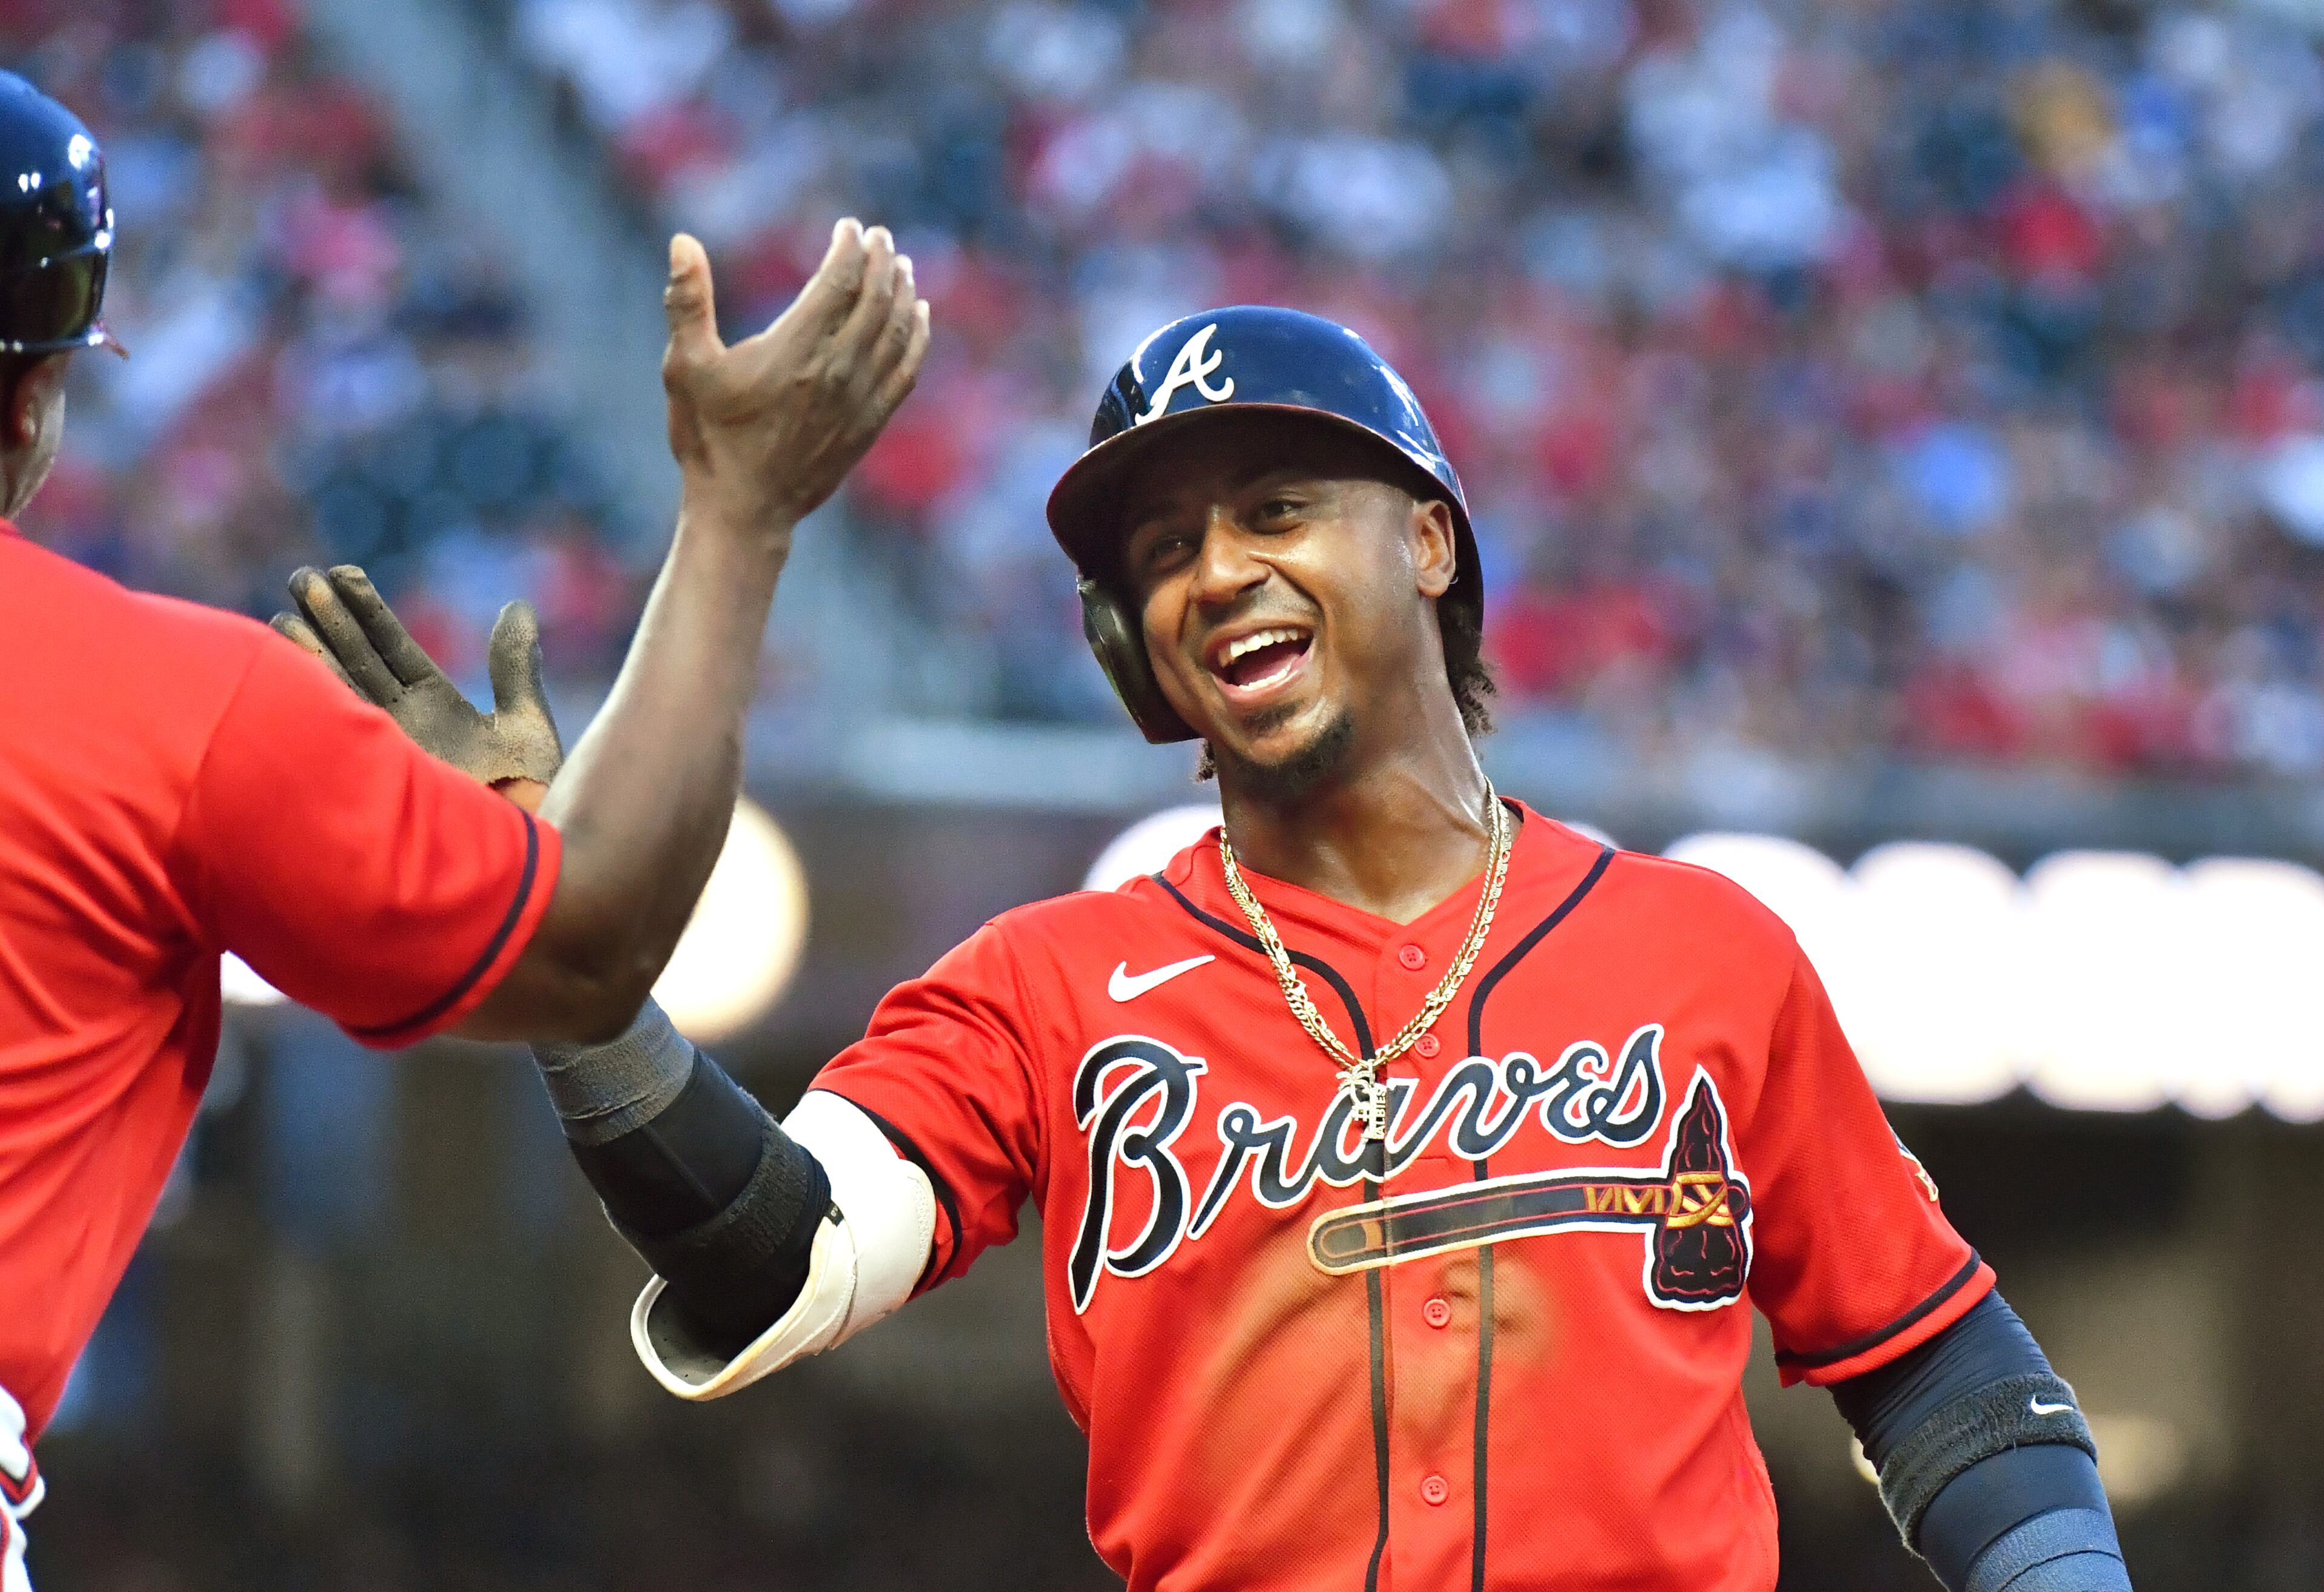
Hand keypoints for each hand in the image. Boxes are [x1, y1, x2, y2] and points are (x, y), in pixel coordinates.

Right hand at [271, 564, 564, 790]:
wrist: (515, 869)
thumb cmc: (529, 804)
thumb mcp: (526, 728)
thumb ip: (515, 670)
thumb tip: (517, 607)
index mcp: (433, 708)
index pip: (394, 648)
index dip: (368, 612)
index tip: (342, 573)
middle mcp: (398, 727)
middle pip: (356, 662)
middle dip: (328, 621)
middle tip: (300, 578)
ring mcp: (378, 753)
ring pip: (337, 693)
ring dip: (309, 655)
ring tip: (280, 615)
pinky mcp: (366, 780)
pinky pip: (334, 733)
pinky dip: (312, 701)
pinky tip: (286, 668)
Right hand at [661, 217, 929, 544]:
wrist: (744, 510)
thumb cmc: (709, 439)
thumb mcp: (685, 368)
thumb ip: (687, 302)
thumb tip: (682, 241)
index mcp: (795, 350)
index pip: (837, 282)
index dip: (848, 249)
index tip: (849, 226)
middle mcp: (835, 371)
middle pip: (874, 300)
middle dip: (880, 261)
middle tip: (880, 236)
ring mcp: (858, 400)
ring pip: (895, 332)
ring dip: (902, 292)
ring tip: (901, 264)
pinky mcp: (870, 425)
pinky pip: (906, 371)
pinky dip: (917, 337)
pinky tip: (919, 316)